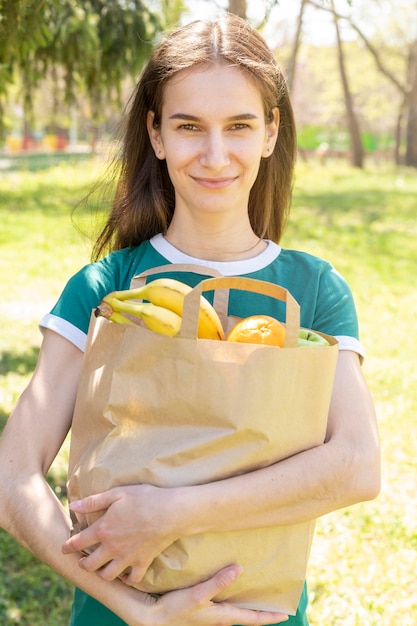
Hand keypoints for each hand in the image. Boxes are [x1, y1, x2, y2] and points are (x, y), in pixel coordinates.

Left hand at [62, 484, 179, 584]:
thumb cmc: (145, 498)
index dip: (68, 546)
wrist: (171, 511)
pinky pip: (131, 579)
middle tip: (83, 560)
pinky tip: (125, 573)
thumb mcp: (117, 493)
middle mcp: (112, 547)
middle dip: (83, 564)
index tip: (64, 548)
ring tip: (102, 567)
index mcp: (103, 529)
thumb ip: (94, 501)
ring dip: (101, 573)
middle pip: (89, 565)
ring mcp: (127, 558)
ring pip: (107, 576)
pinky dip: (126, 579)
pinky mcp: (142, 562)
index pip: (78, 542)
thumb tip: (74, 505)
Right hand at [149, 565, 287, 625]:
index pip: (252, 619)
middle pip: (246, 615)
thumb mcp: (197, 594)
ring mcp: (210, 613)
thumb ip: (218, 582)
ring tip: (256, 589)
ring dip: (246, 601)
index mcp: (222, 617)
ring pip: (234, 608)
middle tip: (274, 599)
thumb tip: (240, 569)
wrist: (152, 618)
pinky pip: (222, 602)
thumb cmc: (175, 609)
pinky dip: (231, 595)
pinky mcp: (201, 607)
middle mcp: (219, 617)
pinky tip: (229, 584)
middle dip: (260, 608)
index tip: (285, 613)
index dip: (269, 616)